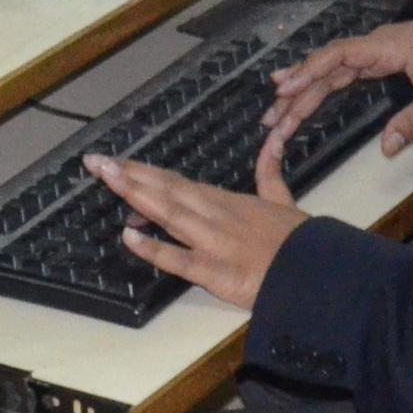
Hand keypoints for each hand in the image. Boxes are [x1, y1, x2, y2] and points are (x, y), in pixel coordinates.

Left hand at [89, 154, 306, 309]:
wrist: (317, 271)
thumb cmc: (299, 240)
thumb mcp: (283, 199)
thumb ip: (270, 172)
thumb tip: (273, 141)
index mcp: (226, 200)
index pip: (177, 182)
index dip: (145, 172)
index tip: (117, 161)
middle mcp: (214, 214)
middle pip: (165, 191)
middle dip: (129, 175)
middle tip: (96, 161)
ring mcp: (213, 241)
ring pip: (168, 213)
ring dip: (135, 195)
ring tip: (107, 178)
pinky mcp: (216, 270)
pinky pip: (180, 259)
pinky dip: (154, 248)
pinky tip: (129, 237)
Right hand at [253, 18, 412, 189]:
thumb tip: (386, 148)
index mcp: (385, 47)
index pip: (340, 55)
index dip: (310, 70)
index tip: (285, 87)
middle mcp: (371, 47)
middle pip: (325, 67)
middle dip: (296, 92)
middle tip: (270, 119)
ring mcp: (370, 53)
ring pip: (328, 71)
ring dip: (301, 92)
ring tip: (273, 114)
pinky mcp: (373, 61)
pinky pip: (338, 73)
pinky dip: (316, 84)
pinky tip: (297, 92)